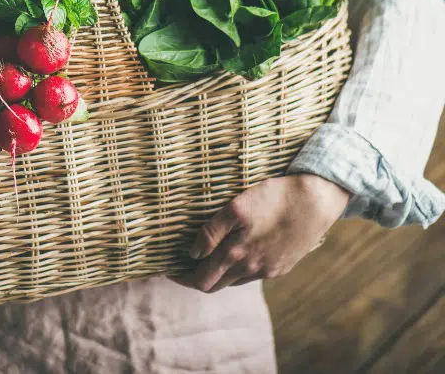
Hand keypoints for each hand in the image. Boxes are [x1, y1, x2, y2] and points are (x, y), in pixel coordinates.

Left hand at [173, 174, 349, 292]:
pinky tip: (234, 252)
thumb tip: (192, 253)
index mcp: (236, 255)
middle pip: (215, 285)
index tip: (168, 269)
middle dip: (195, 278)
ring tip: (205, 257)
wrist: (315, 200)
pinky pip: (252, 275)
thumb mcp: (236, 208)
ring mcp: (268, 270)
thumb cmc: (273, 198)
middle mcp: (251, 269)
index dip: (182, 278)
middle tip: (181, 265)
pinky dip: (236, 269)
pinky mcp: (282, 266)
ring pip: (233, 281)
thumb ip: (211, 232)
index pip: (201, 281)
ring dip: (217, 273)